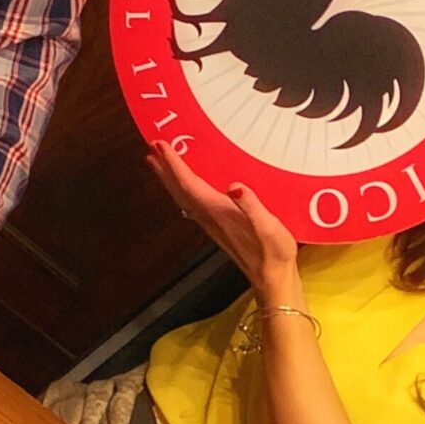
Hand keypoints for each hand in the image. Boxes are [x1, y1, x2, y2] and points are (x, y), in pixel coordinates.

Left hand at [146, 140, 301, 300]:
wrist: (272, 278)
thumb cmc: (273, 253)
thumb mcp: (269, 227)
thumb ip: (252, 206)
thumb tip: (235, 187)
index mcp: (219, 212)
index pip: (190, 184)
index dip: (174, 164)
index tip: (161, 145)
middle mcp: (210, 217)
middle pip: (179, 190)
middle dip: (165, 169)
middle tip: (151, 148)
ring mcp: (211, 224)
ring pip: (182, 198)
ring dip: (169, 180)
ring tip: (158, 163)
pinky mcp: (217, 227)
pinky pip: (191, 204)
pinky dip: (182, 190)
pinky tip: (184, 188)